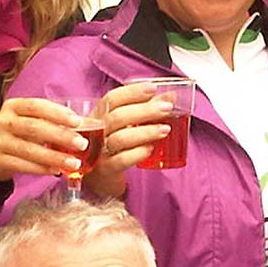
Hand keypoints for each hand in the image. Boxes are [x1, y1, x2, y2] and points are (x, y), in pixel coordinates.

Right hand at [0, 97, 89, 182]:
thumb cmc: (14, 135)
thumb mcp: (26, 121)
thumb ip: (49, 121)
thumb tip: (85, 125)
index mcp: (13, 107)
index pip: (36, 106)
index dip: (57, 113)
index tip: (77, 121)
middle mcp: (3, 122)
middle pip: (34, 128)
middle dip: (60, 136)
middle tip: (81, 143)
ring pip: (29, 150)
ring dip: (54, 157)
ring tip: (74, 162)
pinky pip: (23, 165)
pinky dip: (42, 169)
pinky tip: (56, 170)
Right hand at [84, 84, 174, 198]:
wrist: (98, 178)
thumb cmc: (112, 145)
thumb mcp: (125, 125)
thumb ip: (146, 109)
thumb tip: (171, 96)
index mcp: (100, 115)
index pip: (112, 99)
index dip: (132, 92)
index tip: (152, 88)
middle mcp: (97, 131)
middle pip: (118, 117)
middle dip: (145, 111)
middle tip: (167, 108)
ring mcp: (100, 151)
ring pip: (120, 138)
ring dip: (145, 132)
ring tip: (165, 129)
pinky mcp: (106, 169)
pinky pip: (121, 160)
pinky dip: (137, 153)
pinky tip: (151, 149)